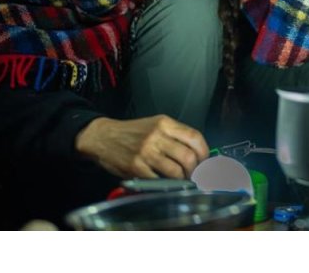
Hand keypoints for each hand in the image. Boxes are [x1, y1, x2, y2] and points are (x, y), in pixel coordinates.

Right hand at [75, 114, 208, 179]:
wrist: (103, 137)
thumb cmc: (132, 132)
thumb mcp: (155, 124)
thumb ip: (175, 135)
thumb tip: (198, 153)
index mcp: (164, 123)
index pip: (195, 137)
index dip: (204, 153)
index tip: (205, 161)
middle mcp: (157, 136)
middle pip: (188, 156)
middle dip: (196, 170)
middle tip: (195, 175)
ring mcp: (146, 152)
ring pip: (176, 171)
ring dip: (183, 180)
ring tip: (182, 180)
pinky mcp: (136, 167)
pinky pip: (158, 180)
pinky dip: (166, 185)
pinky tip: (166, 183)